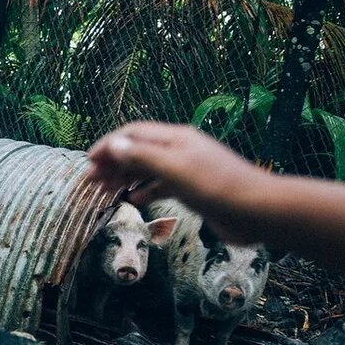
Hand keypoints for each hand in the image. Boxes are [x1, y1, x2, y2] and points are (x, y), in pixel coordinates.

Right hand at [85, 123, 269, 241]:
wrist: (256, 210)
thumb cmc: (216, 187)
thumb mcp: (174, 170)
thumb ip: (143, 157)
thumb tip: (114, 144)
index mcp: (175, 139)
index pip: (133, 134)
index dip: (109, 145)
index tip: (88, 162)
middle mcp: (180, 150)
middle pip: (139, 150)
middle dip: (113, 162)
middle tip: (91, 181)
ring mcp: (187, 170)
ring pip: (148, 169)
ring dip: (126, 177)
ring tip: (106, 191)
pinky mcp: (194, 190)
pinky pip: (162, 186)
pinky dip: (145, 191)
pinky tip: (134, 201)